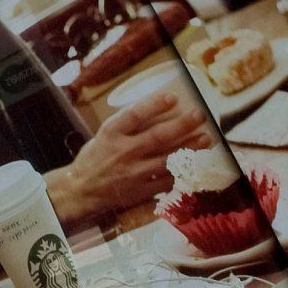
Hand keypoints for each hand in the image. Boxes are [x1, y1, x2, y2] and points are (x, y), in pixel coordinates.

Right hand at [52, 83, 205, 226]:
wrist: (82, 190)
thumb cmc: (95, 158)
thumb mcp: (105, 134)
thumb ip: (127, 125)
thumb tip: (157, 110)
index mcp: (111, 133)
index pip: (135, 114)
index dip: (155, 105)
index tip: (173, 97)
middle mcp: (123, 152)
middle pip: (157, 136)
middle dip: (182, 125)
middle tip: (199, 115)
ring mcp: (134, 173)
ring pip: (167, 159)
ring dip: (189, 149)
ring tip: (206, 139)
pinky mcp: (141, 191)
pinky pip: (167, 181)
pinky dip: (182, 173)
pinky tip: (194, 164)